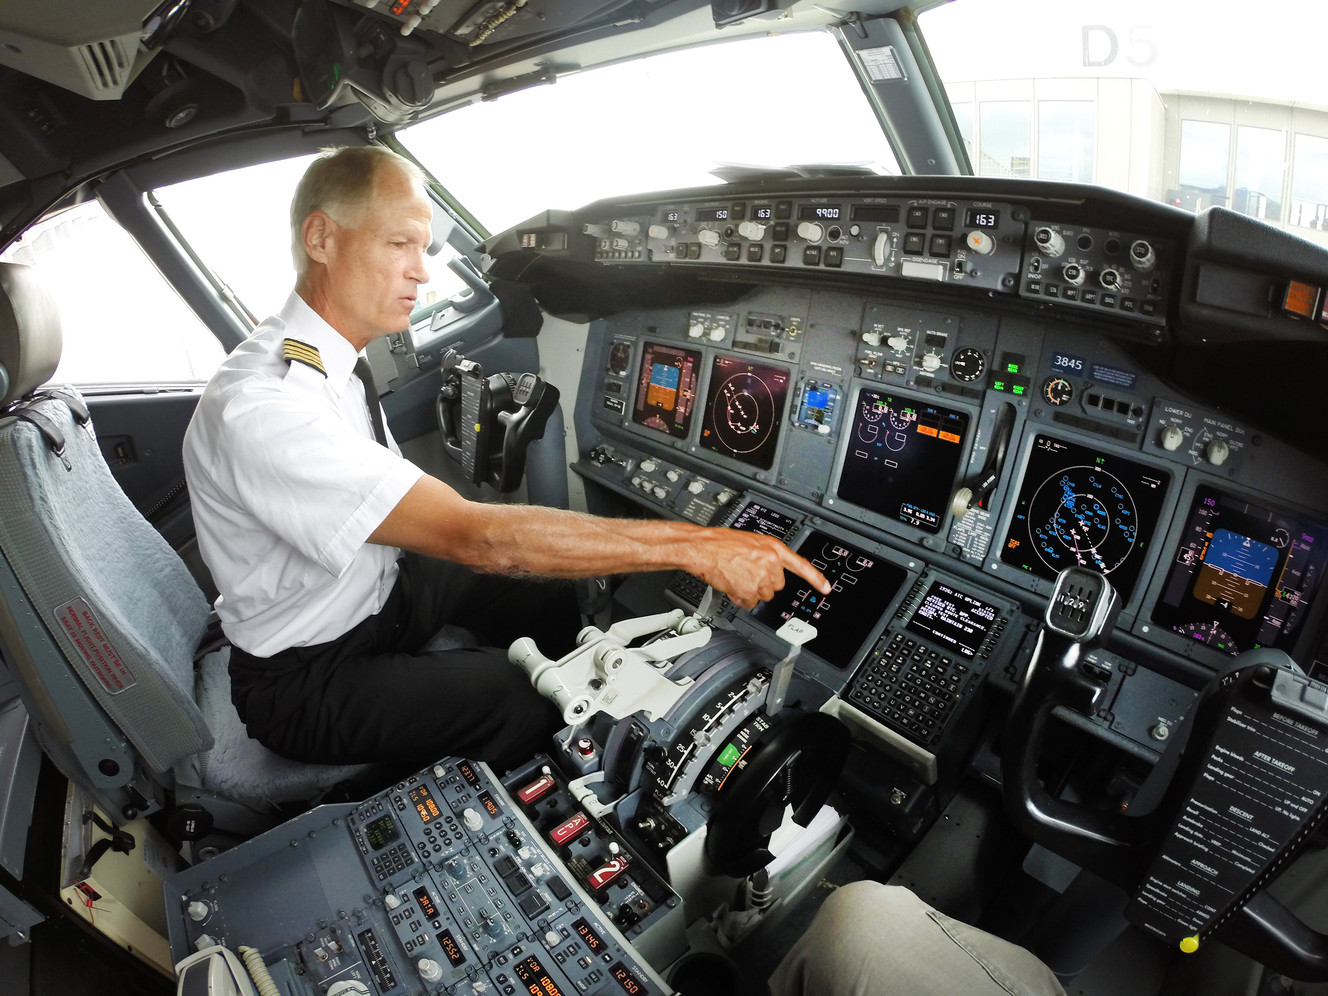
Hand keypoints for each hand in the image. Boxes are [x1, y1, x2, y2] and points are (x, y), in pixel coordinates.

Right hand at [692, 530, 830, 609]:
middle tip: (746, 573)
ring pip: (763, 595)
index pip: (801, 565)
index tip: (826, 588)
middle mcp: (771, 562)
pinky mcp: (749, 590)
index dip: (816, 579)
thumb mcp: (750, 542)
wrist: (703, 548)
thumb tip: (768, 569)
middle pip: (776, 586)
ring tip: (736, 577)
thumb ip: (764, 555)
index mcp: (773, 547)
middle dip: (762, 583)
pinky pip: (749, 602)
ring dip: (750, 591)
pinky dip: (740, 597)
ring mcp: (761, 577)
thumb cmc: (720, 543)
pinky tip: (731, 585)